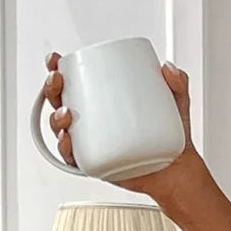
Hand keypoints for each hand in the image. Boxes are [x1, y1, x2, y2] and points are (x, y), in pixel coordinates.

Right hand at [41, 51, 202, 203]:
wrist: (178, 170)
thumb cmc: (173, 135)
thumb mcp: (177, 102)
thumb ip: (178, 82)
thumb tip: (168, 68)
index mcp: (104, 100)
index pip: (75, 81)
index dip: (58, 69)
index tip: (57, 60)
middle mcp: (93, 121)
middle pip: (60, 101)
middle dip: (52, 88)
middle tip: (58, 81)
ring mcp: (92, 142)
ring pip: (62, 129)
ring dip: (56, 119)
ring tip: (66, 114)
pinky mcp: (96, 163)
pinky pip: (74, 158)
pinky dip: (66, 150)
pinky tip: (68, 141)